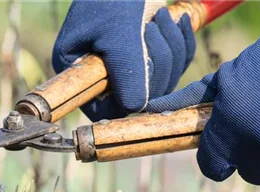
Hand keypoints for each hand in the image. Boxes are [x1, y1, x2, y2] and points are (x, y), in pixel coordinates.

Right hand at [52, 0, 195, 121]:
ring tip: (160, 16)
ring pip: (162, 81)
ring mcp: (126, 65)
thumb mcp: (119, 32)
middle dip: (156, 63)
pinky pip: (175, 65)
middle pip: (139, 97)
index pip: (103, 107)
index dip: (127, 98)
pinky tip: (177, 19)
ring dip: (170, 49)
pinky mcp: (150, 55)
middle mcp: (99, 73)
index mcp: (77, 70)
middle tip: (150, 27)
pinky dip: (181, 43)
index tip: (143, 72)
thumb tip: (136, 107)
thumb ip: (127, 71)